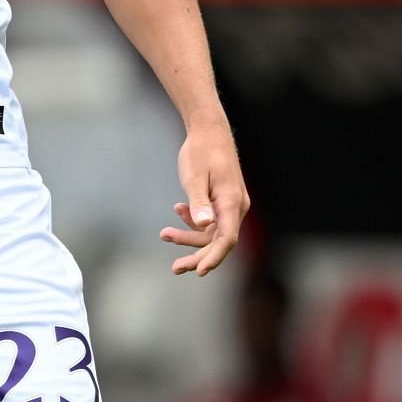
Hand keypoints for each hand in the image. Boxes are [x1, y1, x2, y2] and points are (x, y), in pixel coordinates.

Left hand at [159, 118, 246, 277]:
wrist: (208, 130)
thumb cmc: (200, 151)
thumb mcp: (194, 177)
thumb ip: (199, 202)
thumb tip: (205, 225)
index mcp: (231, 202)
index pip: (227, 239)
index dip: (214, 258)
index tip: (200, 272)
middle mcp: (236, 207)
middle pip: (219, 241)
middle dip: (196, 255)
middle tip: (175, 268)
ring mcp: (232, 205)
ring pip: (213, 232)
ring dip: (190, 237)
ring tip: (165, 235)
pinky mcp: (224, 201)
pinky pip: (212, 221)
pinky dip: (194, 221)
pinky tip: (178, 210)